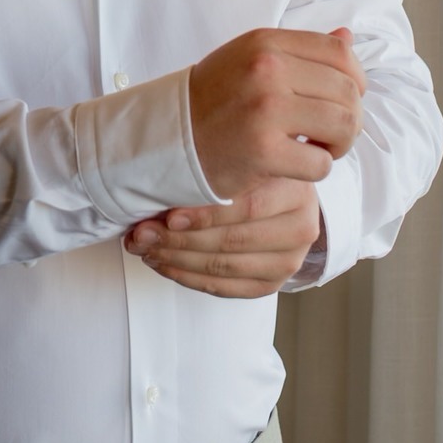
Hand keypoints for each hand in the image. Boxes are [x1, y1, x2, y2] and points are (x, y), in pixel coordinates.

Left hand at [124, 178, 320, 298]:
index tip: (168, 216)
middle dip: (179, 240)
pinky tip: (163, 263)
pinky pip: (224, 288)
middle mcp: (301, 228)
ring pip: (224, 267)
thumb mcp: (244, 155)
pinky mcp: (272, 283)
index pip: (249, 207)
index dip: (205, 215)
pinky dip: (187, 277)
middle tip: (142, 234)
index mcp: (296, 189)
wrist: (282, 195)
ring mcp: (289, 260)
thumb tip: (161, 179)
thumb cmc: (253, 169)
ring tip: (144, 247)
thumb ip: (216, 165)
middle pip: (233, 241)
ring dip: (176, 260)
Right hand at [188, 25, 364, 198]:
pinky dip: (316, 169)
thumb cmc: (216, 99)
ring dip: (339, 144)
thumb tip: (348, 38)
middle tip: (329, 133)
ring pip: (344, 125)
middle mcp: (266, 69)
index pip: (339, 53)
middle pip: (348, 91)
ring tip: (318, 147)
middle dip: (350, 117)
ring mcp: (265, 109)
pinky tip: (295, 164)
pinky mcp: (263, 151)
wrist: (169, 137)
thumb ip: (301, 50)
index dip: (355, 80)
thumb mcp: (253, 59)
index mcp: (266, 42)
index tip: (343, 100)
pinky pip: (321, 163)